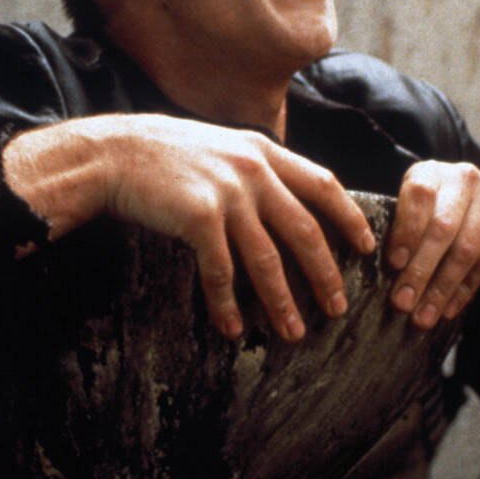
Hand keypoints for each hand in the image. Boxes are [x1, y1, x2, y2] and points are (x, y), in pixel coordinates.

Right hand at [1, 114, 375, 341]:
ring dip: (282, 301)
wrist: (112, 153)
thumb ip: (253, 166)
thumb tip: (285, 198)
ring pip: (268, 258)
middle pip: (304, 229)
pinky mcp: (198, 217)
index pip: (323, 184)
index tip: (367, 246)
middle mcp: (252, 170)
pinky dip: (227, 304)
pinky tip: (232, 328)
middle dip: (325, 273)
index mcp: (262, 150)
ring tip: (294, 332)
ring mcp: (226, 193)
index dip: (348, 217)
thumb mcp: (219, 146)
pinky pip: (221, 271)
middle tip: (338, 307)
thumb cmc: (163, 154)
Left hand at [385, 160, 479, 328]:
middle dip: (420, 271)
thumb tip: (383, 274)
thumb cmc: (437, 215)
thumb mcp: (416, 214)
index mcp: (430, 172)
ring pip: (466, 249)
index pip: (418, 196)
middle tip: (402, 303)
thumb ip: (401, 234)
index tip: (394, 264)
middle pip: (442, 228)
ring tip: (424, 316)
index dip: (406, 231)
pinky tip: (449, 309)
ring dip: (442, 288)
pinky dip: (465, 290)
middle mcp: (463, 176)